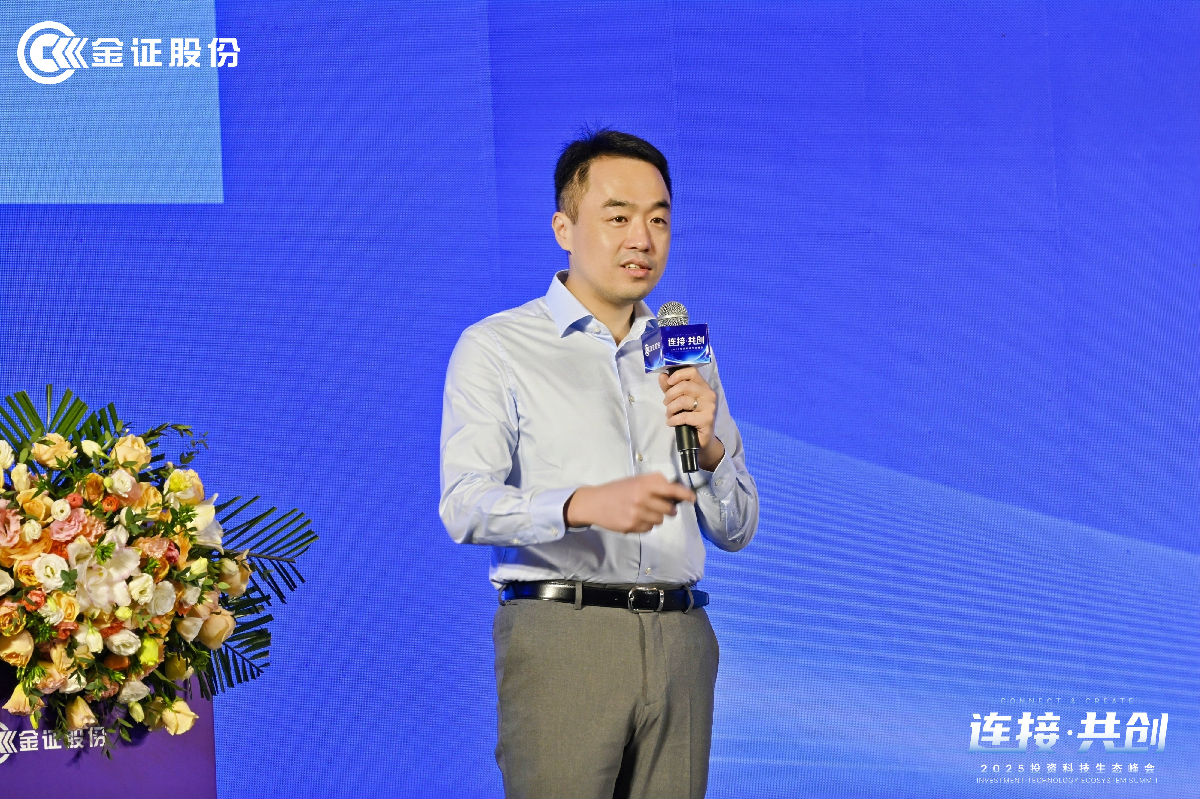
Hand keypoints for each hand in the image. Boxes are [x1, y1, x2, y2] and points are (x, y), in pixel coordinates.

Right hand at [564, 473, 695, 533]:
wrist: (594, 502)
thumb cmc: (617, 489)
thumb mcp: (635, 480)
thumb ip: (654, 484)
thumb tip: (676, 491)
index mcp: (644, 483)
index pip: (672, 490)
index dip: (685, 495)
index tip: (692, 499)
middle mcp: (642, 498)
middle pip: (669, 509)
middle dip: (668, 508)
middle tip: (661, 506)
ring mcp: (637, 513)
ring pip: (660, 521)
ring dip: (656, 517)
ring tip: (644, 511)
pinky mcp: (632, 526)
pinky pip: (650, 529)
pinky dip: (646, 524)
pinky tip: (635, 518)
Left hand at [658, 367, 724, 469]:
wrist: (701, 440)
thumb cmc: (690, 418)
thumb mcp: (678, 400)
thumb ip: (670, 388)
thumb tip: (662, 375)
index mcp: (703, 386)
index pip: (692, 371)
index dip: (678, 375)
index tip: (668, 383)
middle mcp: (709, 394)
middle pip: (684, 386)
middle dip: (670, 395)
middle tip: (666, 404)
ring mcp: (710, 407)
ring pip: (683, 401)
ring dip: (670, 409)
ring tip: (669, 415)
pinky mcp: (707, 419)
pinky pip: (685, 416)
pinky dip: (674, 420)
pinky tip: (671, 423)